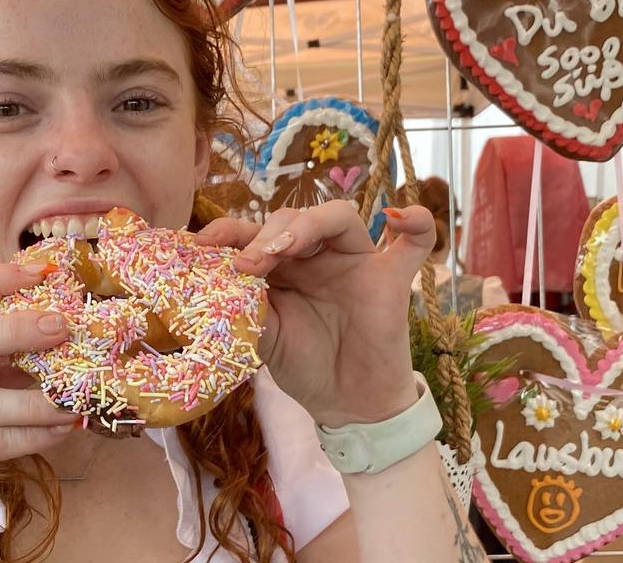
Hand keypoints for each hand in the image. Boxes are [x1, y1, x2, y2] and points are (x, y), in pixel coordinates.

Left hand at [195, 201, 435, 428]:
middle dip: (266, 234)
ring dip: (309, 224)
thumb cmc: (303, 364)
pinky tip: (400, 219)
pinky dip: (417, 224)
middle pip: (294, 218)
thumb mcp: (263, 336)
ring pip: (340, 217)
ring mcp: (357, 263)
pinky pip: (415, 243)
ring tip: (286, 247)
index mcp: (283, 264)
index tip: (205, 242)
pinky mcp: (392, 280)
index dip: (231, 231)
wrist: (345, 403)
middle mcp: (318, 255)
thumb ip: (246, 306)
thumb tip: (217, 281)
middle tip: (249, 264)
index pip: (257, 232)